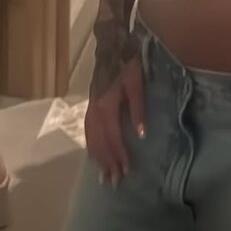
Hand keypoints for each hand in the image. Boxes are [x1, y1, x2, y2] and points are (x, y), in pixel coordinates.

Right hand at [85, 56, 145, 183]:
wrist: (112, 48)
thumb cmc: (128, 66)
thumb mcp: (137, 86)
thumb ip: (138, 111)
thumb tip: (141, 136)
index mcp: (107, 106)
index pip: (113, 137)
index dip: (119, 154)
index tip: (126, 170)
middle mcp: (94, 111)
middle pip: (99, 142)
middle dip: (107, 162)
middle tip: (114, 181)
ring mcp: (90, 109)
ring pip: (91, 139)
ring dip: (98, 158)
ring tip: (104, 175)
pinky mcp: (90, 107)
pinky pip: (88, 132)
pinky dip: (91, 146)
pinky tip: (95, 155)